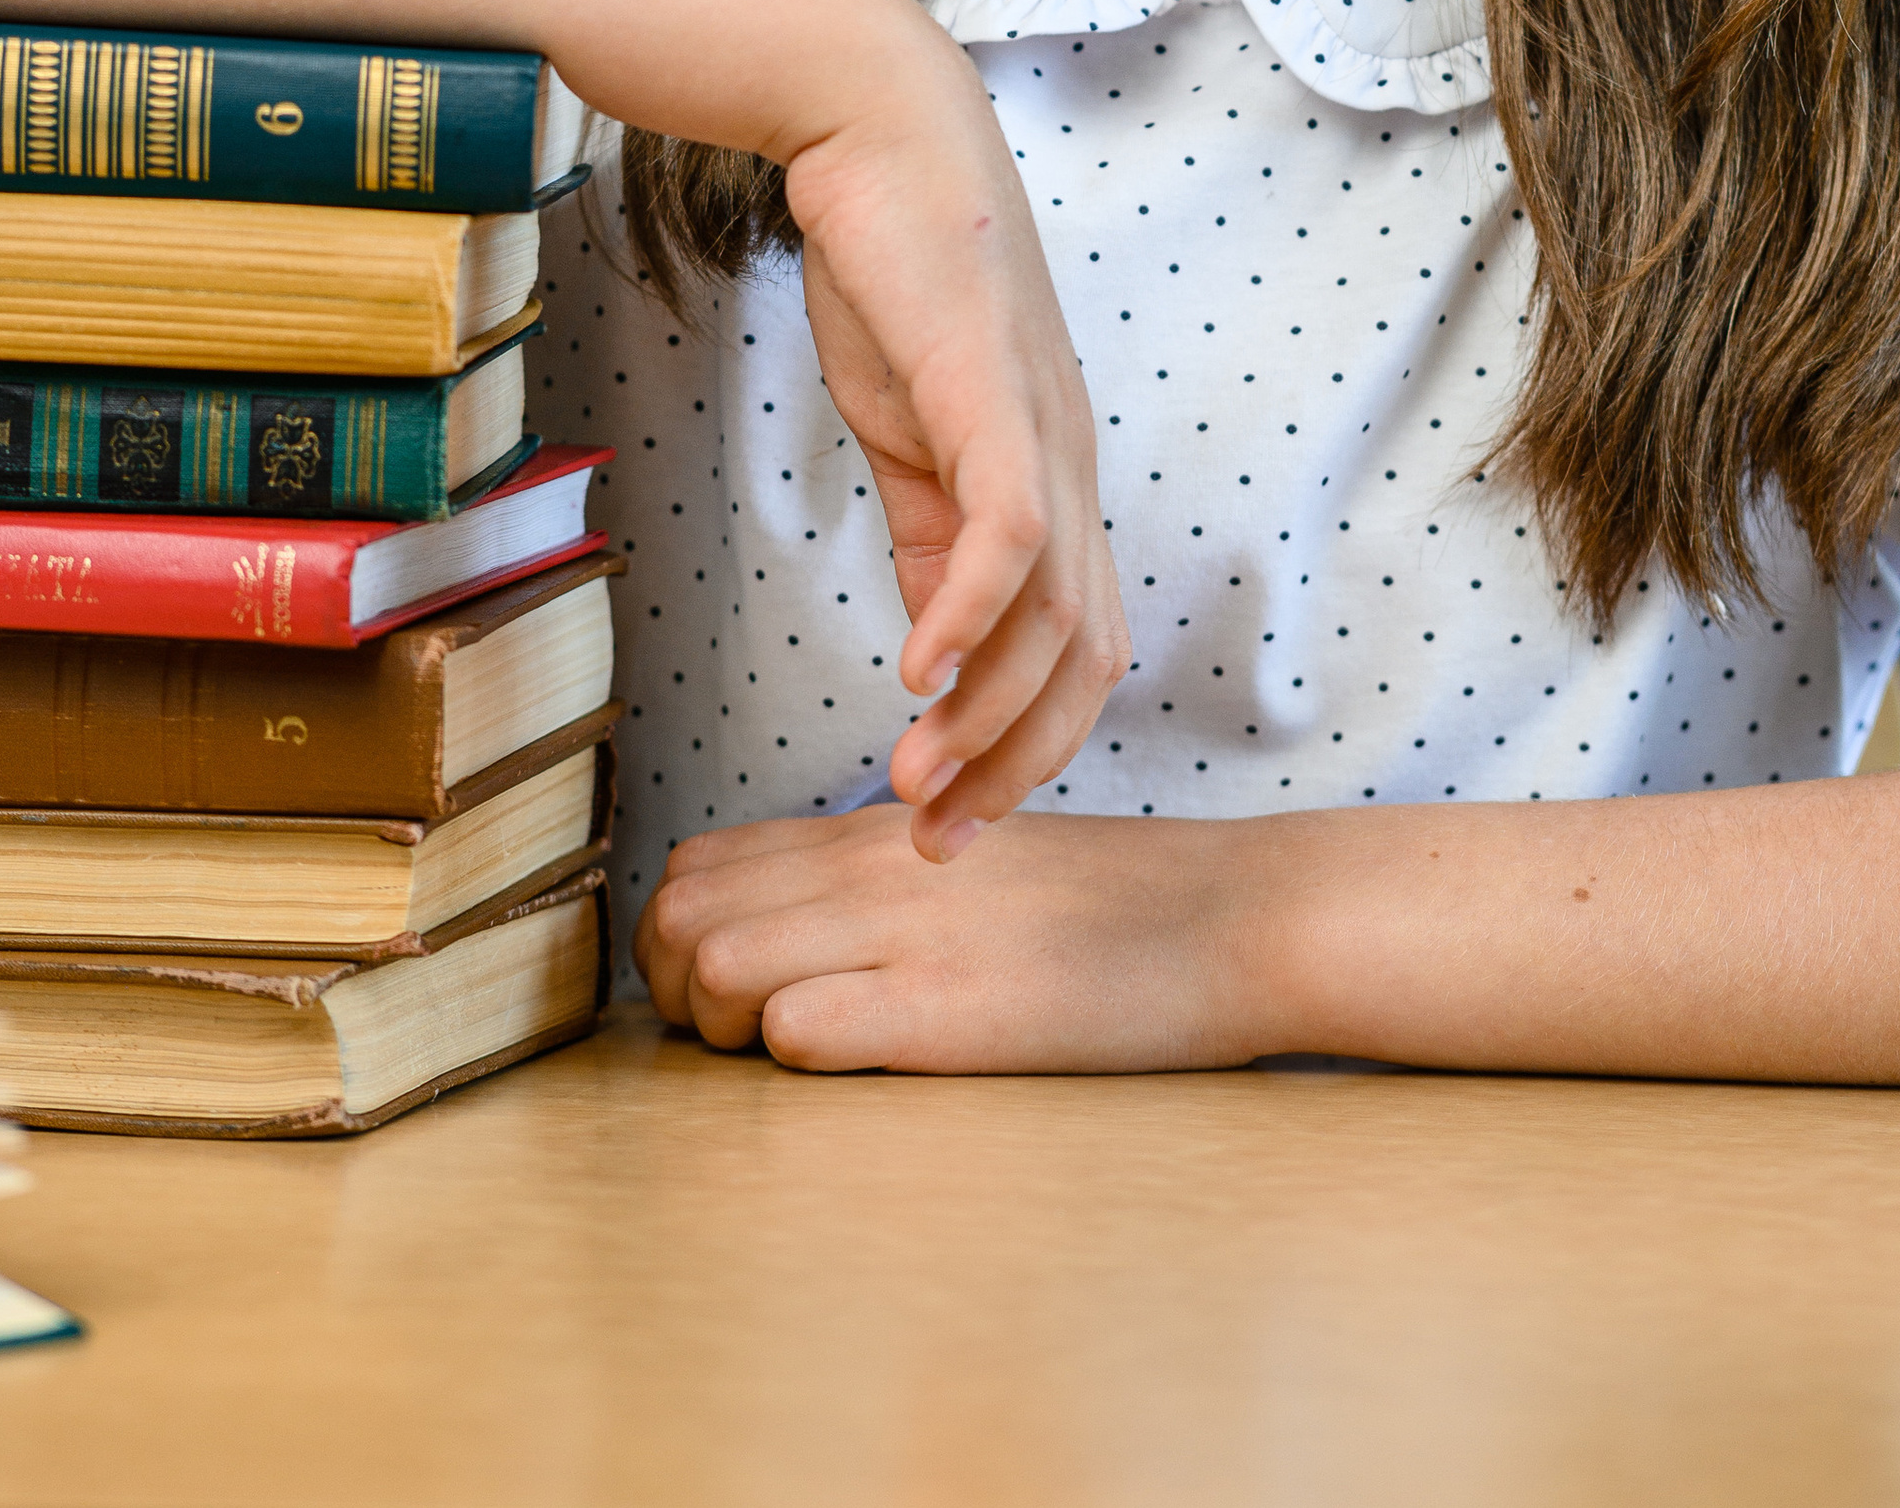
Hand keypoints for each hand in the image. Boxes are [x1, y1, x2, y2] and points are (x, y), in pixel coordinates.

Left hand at [634, 805, 1291, 1071]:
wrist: (1227, 915)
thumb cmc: (1107, 907)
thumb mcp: (972, 859)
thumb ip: (879, 885)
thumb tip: (790, 937)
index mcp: (872, 836)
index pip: (696, 867)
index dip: (676, 940)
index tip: (722, 996)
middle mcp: (867, 871)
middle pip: (676, 918)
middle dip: (672, 993)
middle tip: (736, 1042)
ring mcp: (903, 937)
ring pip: (712, 967)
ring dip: (722, 1030)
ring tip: (789, 1057)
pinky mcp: (943, 1011)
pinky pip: (798, 1030)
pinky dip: (793, 1059)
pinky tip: (853, 1064)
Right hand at [783, 56, 1129, 857]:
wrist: (877, 135)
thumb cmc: (892, 273)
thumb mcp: (910, 428)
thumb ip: (929, 527)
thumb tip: (929, 635)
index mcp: (1049, 478)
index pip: (1072, 648)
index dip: (1020, 747)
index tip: (945, 816)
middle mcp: (1068, 464)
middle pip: (1083, 658)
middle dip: (1013, 766)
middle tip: (935, 839)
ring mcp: (1039, 429)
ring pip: (1052, 613)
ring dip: (983, 717)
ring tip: (912, 781)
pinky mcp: (991, 392)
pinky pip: (1006, 530)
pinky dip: (968, 616)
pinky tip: (915, 672)